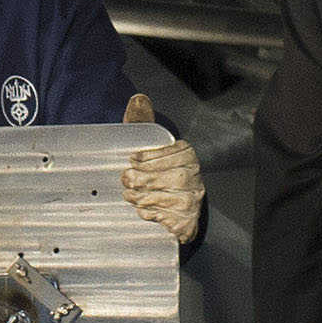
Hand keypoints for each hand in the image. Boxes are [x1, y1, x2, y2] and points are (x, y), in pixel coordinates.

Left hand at [120, 94, 202, 245]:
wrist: (153, 212)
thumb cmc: (146, 175)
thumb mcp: (140, 147)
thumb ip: (139, 125)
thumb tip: (139, 99)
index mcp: (186, 155)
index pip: (178, 153)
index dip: (154, 157)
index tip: (132, 160)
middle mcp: (195, 178)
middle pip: (177, 177)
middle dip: (148, 178)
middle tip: (125, 181)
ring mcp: (194, 201)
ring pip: (177, 198)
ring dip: (148, 197)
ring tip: (130, 196)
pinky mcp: (189, 223)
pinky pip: (177, 219)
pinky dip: (157, 215)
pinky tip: (144, 211)